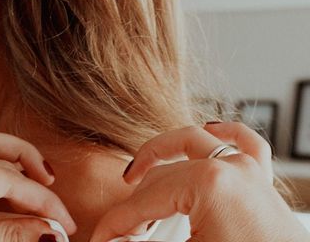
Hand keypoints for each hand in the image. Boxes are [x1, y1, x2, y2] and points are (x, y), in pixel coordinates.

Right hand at [90, 122, 308, 241]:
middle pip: (161, 177)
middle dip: (134, 206)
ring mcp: (248, 171)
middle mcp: (228, 167)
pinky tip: (205, 133)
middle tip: (119, 234)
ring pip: (193, 143)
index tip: (102, 237)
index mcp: (207, 183)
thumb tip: (111, 241)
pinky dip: (223, 134)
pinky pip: (244, 142)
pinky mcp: (261, 181)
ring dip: (161, 155)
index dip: (116, 222)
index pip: (144, 200)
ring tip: (136, 174)